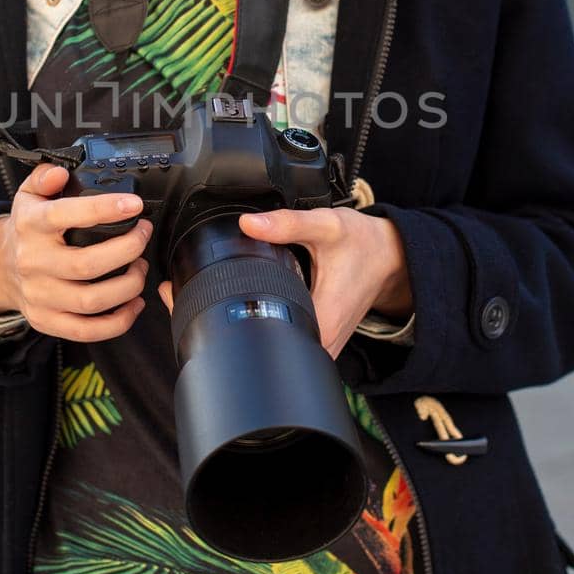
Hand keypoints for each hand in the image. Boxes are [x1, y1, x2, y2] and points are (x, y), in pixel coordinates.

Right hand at [0, 163, 153, 341]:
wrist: (0, 267)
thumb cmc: (26, 230)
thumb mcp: (28, 195)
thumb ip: (44, 177)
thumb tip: (59, 172)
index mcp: (31, 225)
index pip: (66, 215)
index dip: (104, 209)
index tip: (135, 205)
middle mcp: (33, 262)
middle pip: (86, 265)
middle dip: (127, 250)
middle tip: (143, 235)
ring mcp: (39, 296)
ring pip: (91, 301)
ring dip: (128, 285)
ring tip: (140, 267)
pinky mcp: (47, 320)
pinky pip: (86, 331)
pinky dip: (118, 322)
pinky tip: (133, 303)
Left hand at [156, 205, 412, 360]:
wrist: (392, 259)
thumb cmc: (364, 246)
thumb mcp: (328, 227)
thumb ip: (289, 224)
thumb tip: (247, 223)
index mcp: (318, 324)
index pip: (260, 341)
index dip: (221, 326)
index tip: (189, 302)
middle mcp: (316, 344)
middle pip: (256, 350)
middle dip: (217, 326)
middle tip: (181, 294)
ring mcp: (315, 344)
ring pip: (264, 347)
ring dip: (233, 326)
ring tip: (196, 297)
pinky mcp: (313, 336)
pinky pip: (276, 336)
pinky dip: (253, 321)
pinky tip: (231, 302)